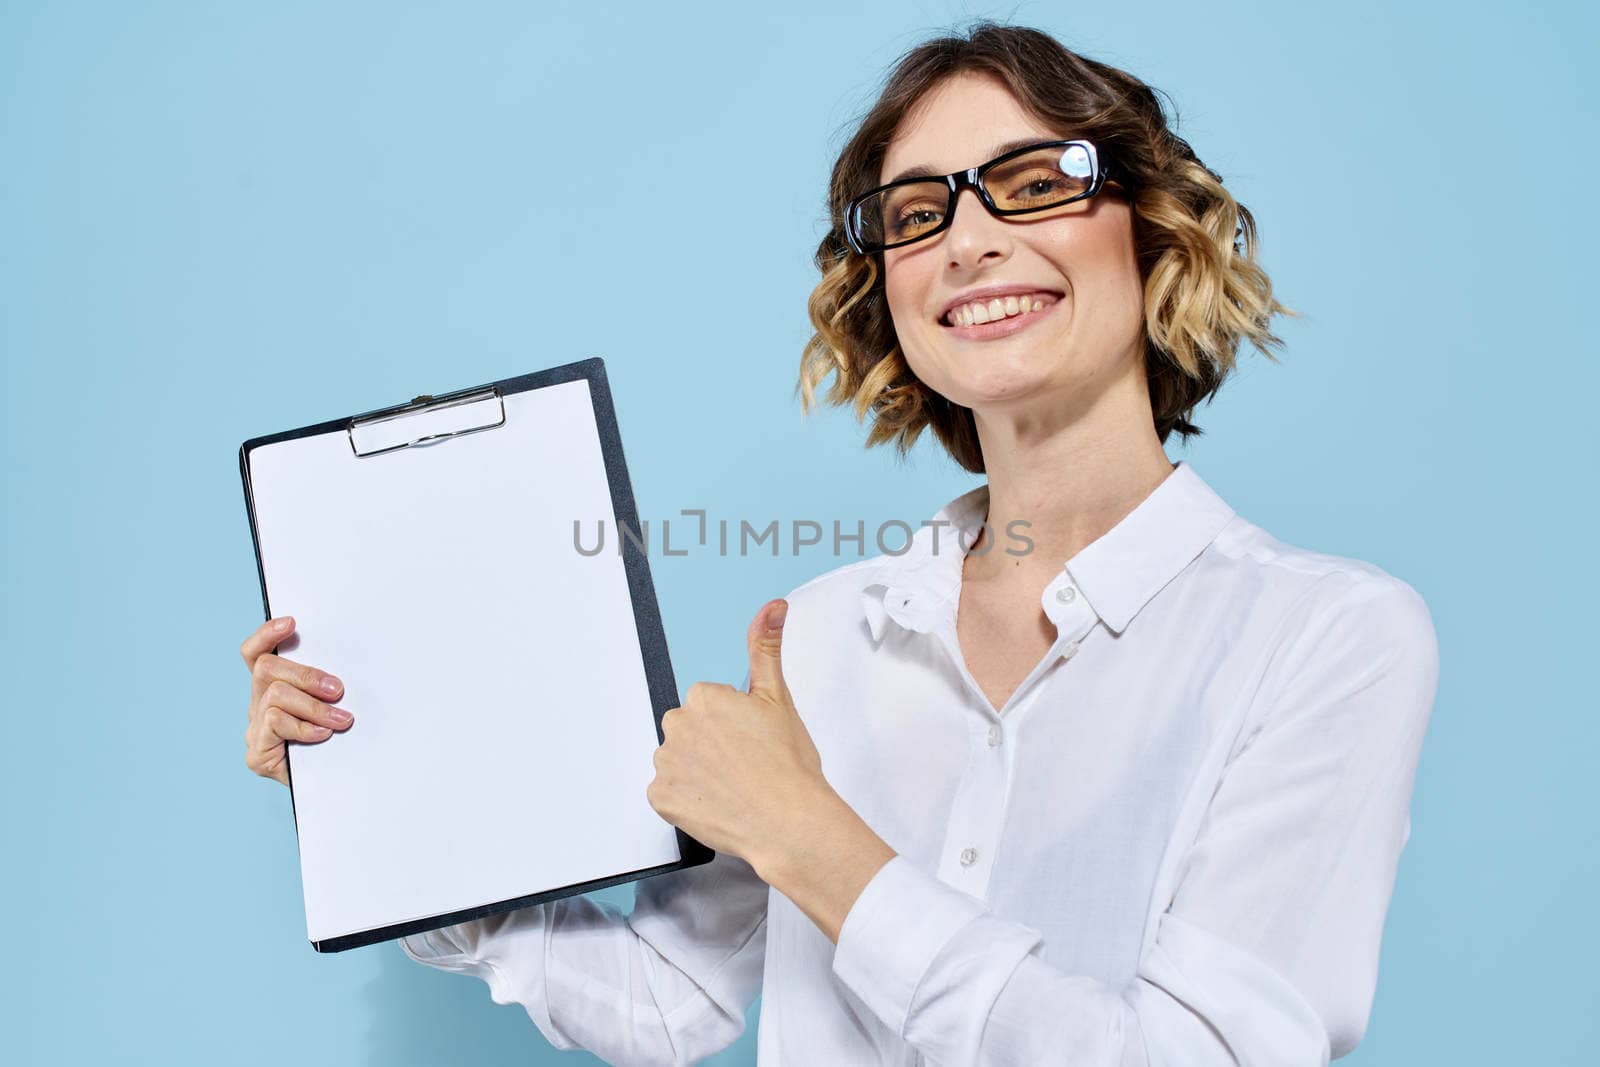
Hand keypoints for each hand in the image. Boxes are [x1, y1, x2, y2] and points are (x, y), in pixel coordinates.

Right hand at [239, 616, 354, 786]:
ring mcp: (254, 730)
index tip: (291, 623)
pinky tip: (323, 734)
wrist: (334, 789)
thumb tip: (342, 668)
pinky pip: (274, 723)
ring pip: (275, 696)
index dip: (266, 635)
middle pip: (266, 669)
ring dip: (313, 706)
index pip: (255, 654)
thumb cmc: (336, 741)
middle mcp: (257, 705)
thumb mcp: (332, 705)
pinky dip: (303, 727)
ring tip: (341, 719)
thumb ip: (326, 686)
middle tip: (337, 689)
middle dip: (306, 675)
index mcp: (272, 688)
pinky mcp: (257, 754)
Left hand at [646, 599, 830, 870]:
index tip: (751, 740)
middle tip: (744, 765)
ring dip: (697, 772)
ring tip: (732, 787)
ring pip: (677, 762)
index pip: (708, 705)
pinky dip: (687, 801)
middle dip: (709, 745)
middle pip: (688, 731)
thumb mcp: (779, 698)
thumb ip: (766, 648)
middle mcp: (677, 725)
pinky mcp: (660, 798)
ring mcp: (666, 764)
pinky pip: (668, 794)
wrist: (788, 821)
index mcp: (703, 697)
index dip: (732, 725)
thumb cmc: (787, 765)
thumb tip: (773, 607)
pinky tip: (716, 804)